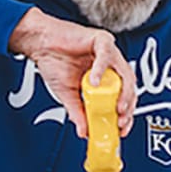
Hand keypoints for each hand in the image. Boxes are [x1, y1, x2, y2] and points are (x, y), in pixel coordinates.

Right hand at [9, 8, 137, 139]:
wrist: (40, 44)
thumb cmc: (54, 62)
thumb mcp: (68, 95)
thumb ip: (79, 113)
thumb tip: (84, 131)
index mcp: (106, 78)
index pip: (124, 98)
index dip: (126, 114)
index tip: (121, 128)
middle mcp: (111, 65)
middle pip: (130, 87)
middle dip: (128, 106)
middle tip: (120, 119)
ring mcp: (108, 53)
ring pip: (126, 73)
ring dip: (124, 92)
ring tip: (116, 106)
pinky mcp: (101, 40)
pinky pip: (106, 55)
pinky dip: (101, 70)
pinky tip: (93, 81)